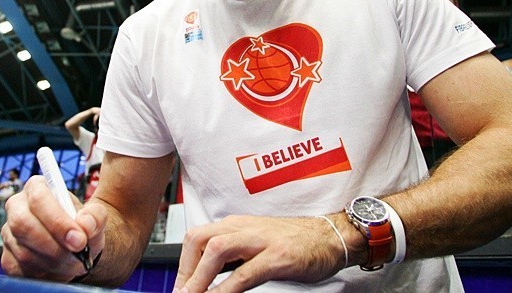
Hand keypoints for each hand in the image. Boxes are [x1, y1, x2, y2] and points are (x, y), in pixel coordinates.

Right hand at [0, 175, 105, 281]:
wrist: (76, 246)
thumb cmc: (81, 226)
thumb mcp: (95, 217)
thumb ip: (95, 216)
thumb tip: (85, 224)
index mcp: (36, 187)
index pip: (38, 198)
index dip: (57, 221)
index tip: (79, 239)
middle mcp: (17, 207)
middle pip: (22, 224)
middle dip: (53, 245)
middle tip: (77, 256)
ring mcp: (8, 233)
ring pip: (24, 252)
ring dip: (53, 262)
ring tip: (74, 263)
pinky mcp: (7, 257)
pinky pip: (20, 269)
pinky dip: (43, 274)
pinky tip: (58, 269)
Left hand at [173, 215, 346, 292]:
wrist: (330, 237)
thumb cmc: (295, 241)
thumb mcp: (256, 242)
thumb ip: (233, 253)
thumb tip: (207, 273)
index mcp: (237, 224)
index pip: (197, 237)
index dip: (183, 263)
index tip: (181, 285)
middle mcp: (244, 228)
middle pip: (199, 239)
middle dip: (185, 269)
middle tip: (182, 292)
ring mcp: (260, 241)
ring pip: (216, 251)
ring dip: (199, 278)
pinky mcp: (277, 257)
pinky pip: (244, 274)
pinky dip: (225, 289)